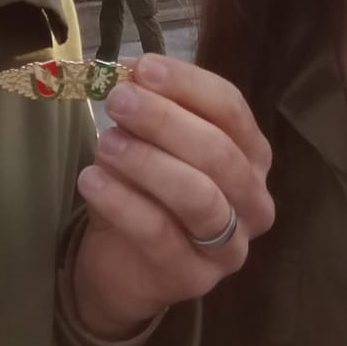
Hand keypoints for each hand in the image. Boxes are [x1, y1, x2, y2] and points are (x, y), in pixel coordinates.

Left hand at [72, 55, 273, 337]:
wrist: (123, 265)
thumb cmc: (147, 190)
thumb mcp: (153, 143)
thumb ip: (153, 108)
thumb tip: (131, 72)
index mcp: (252, 155)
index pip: (232, 109)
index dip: (188, 84)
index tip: (142, 67)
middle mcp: (254, 200)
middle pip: (219, 152)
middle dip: (165, 120)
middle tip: (119, 100)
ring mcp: (229, 247)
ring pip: (198, 196)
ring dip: (148, 162)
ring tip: (106, 142)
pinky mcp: (193, 278)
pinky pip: (160, 234)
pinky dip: (123, 202)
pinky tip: (92, 180)